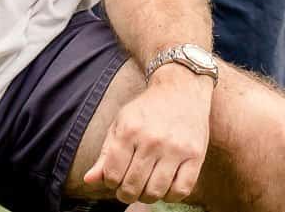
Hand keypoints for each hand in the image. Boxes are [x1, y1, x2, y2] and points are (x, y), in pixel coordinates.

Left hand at [83, 71, 212, 204]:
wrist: (181, 88)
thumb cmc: (148, 109)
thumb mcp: (121, 123)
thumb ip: (106, 154)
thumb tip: (89, 180)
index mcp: (129, 129)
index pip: (113, 175)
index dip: (111, 183)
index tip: (116, 179)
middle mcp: (152, 140)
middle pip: (134, 187)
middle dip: (127, 193)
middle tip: (130, 187)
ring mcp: (175, 148)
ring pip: (156, 192)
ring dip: (148, 196)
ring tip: (146, 186)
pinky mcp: (195, 155)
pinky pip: (181, 191)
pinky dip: (170, 195)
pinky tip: (165, 185)